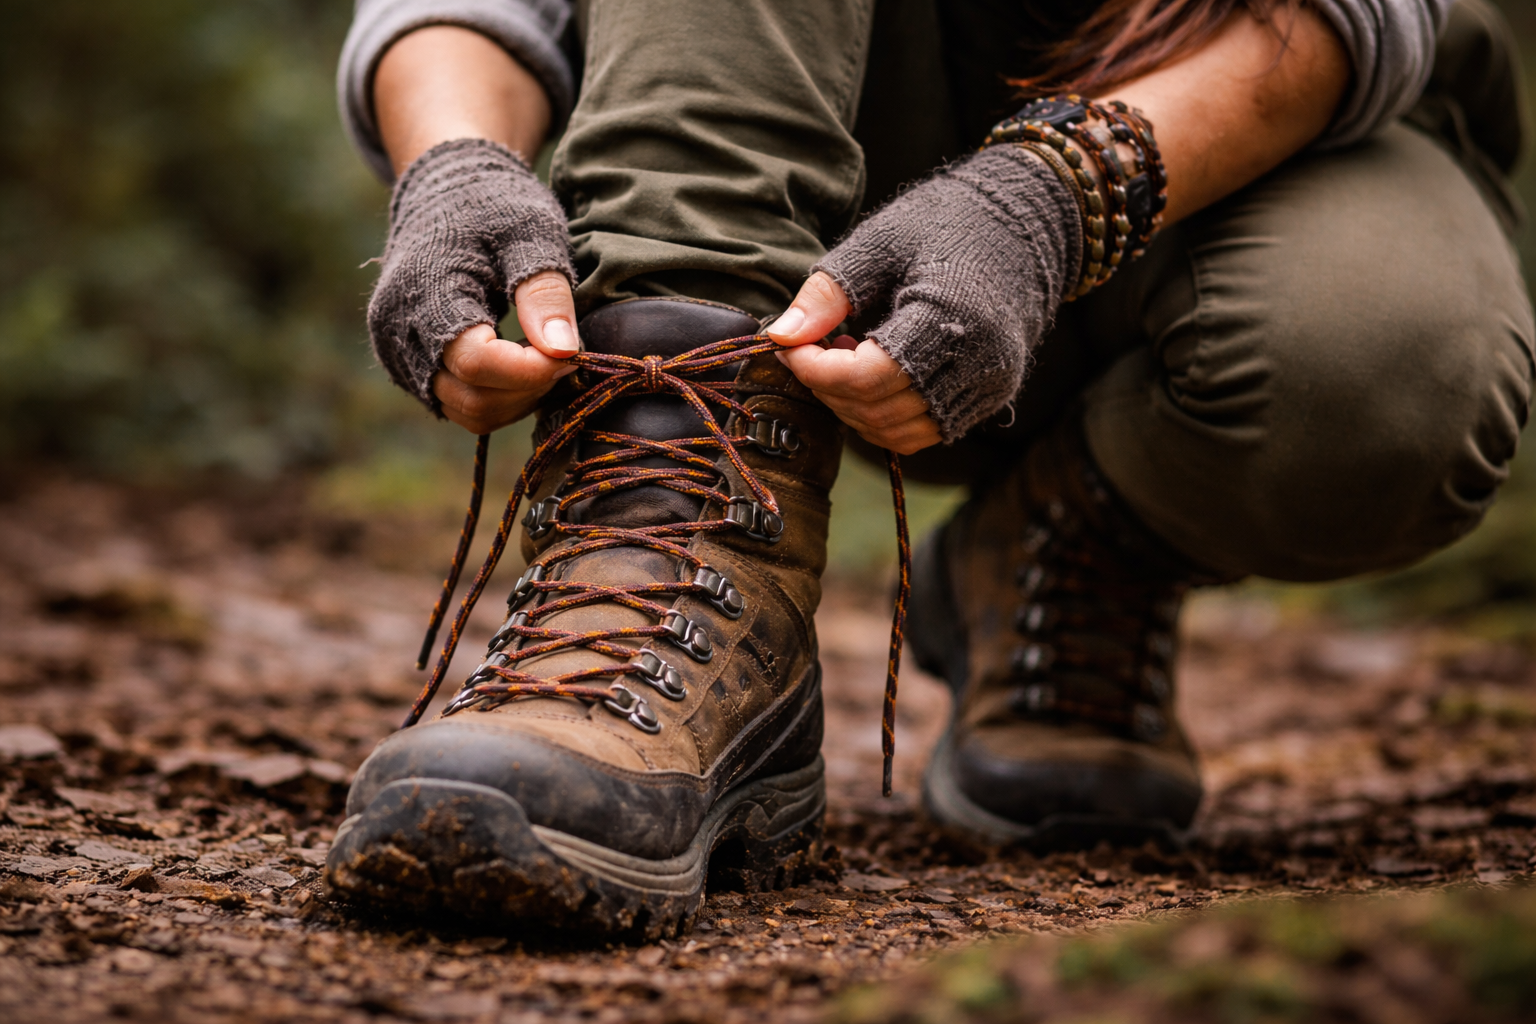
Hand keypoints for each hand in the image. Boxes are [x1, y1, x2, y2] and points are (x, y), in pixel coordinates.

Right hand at [367, 138, 577, 426]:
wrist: (443, 193)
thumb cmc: (491, 205)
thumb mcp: (530, 233)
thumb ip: (544, 293)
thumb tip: (563, 350)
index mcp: (425, 294)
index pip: (478, 364)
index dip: (534, 369)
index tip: (573, 350)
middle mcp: (399, 334)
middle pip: (474, 400)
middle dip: (531, 387)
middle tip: (565, 353)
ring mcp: (398, 356)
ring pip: (469, 412)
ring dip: (517, 398)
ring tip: (544, 355)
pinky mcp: (407, 369)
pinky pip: (459, 405)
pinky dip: (498, 396)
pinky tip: (520, 361)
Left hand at [773, 146, 1080, 443]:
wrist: (1030, 222)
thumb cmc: (952, 220)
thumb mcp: (879, 242)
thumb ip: (828, 294)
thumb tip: (781, 336)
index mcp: (949, 318)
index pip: (866, 378)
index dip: (816, 370)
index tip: (789, 345)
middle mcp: (978, 364)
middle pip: (879, 411)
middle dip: (829, 388)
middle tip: (810, 347)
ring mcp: (989, 387)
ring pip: (899, 432)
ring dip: (855, 407)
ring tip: (845, 356)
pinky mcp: (991, 397)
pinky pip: (925, 429)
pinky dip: (886, 413)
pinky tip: (875, 369)